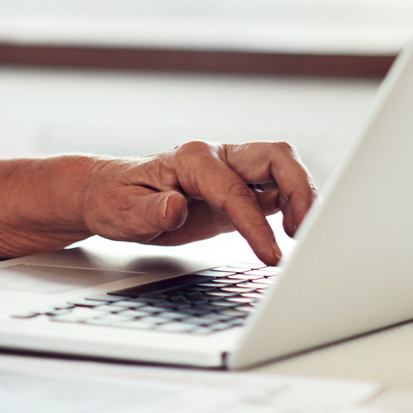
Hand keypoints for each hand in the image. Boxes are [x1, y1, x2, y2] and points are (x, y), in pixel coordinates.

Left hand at [77, 141, 316, 264]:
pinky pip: (273, 193)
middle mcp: (216, 159)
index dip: (256, 224)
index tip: (271, 255)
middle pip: (276, 157)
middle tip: (305, 233)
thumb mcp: (121, 211)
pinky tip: (293, 235)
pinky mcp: (234, 193)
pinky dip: (291, 209)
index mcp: (190, 159)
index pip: (235, 191)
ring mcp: (229, 173)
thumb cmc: (113, 199)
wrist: (107, 194)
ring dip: (302, 198)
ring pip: (282, 171)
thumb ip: (150, 210)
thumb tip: (174, 207)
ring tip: (305, 237)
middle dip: (300, 190)